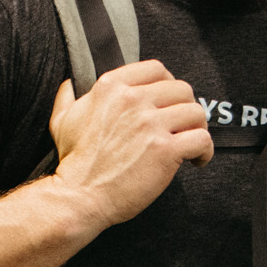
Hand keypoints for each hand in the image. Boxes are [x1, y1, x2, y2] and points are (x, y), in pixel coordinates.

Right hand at [49, 60, 214, 226]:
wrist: (79, 196)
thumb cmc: (73, 163)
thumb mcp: (62, 122)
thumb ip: (67, 98)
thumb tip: (68, 84)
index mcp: (111, 87)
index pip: (156, 69)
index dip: (169, 84)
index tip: (170, 102)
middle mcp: (132, 100)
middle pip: (181, 89)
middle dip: (186, 108)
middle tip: (182, 127)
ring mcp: (150, 124)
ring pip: (195, 112)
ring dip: (198, 128)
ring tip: (191, 144)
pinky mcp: (165, 150)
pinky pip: (202, 139)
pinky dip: (205, 151)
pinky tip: (196, 160)